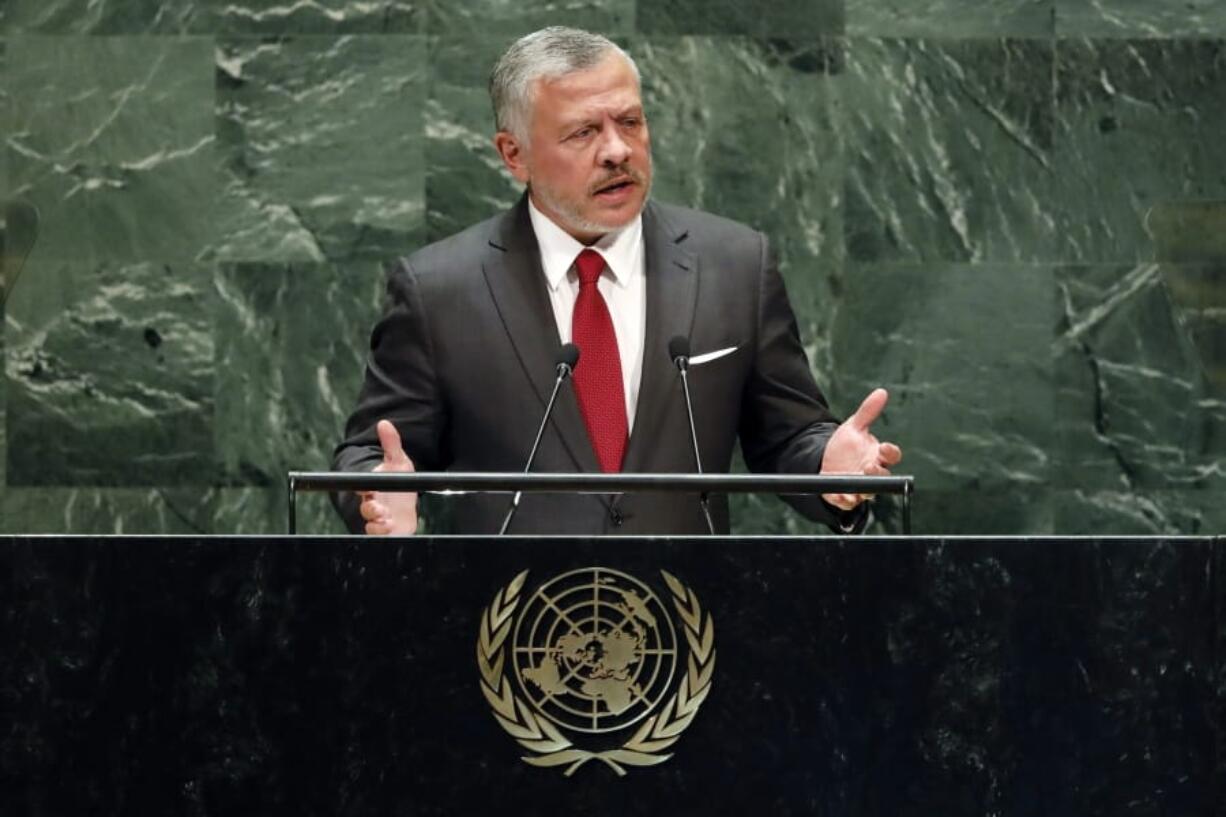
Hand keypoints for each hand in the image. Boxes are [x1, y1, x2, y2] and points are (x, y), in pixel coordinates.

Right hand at [358, 420, 418, 534]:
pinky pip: (380, 536)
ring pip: (371, 525)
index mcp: (373, 488)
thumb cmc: (400, 485)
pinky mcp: (387, 532)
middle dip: (370, 509)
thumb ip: (391, 444)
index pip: (362, 487)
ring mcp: (379, 520)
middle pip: (365, 508)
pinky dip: (384, 533)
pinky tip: (391, 528)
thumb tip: (384, 423)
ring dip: (378, 523)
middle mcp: (373, 505)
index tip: (365, 490)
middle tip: (379, 508)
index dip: (361, 489)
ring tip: (387, 519)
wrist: (406, 507)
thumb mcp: (399, 463)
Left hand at [820, 388, 902, 510]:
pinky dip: (844, 499)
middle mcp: (872, 472)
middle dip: (877, 473)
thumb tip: (881, 392)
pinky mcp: (846, 496)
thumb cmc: (846, 444)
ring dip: (861, 490)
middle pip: (882, 476)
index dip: (890, 453)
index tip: (884, 448)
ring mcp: (860, 486)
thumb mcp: (854, 426)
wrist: (826, 459)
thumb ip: (868, 411)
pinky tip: (838, 494)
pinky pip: (848, 502)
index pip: (892, 455)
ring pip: (867, 492)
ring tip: (853, 486)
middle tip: (869, 466)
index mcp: (878, 454)